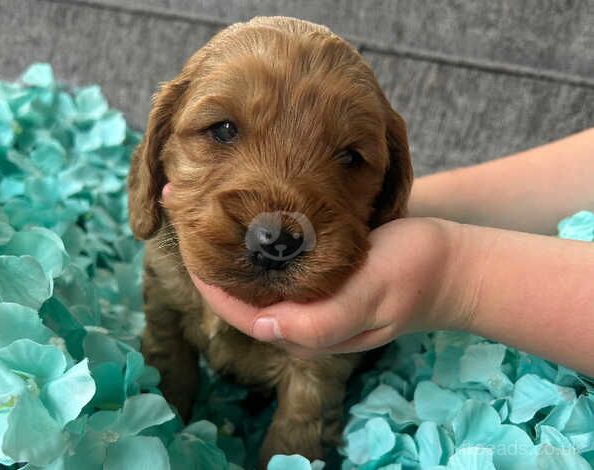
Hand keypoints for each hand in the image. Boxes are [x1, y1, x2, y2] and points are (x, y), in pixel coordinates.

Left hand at [191, 217, 467, 357]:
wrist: (452, 262)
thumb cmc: (414, 273)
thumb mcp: (374, 294)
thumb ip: (322, 321)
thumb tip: (265, 327)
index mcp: (304, 330)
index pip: (237, 309)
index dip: (204, 273)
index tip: (183, 228)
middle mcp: (299, 317)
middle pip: (238, 291)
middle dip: (207, 250)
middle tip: (185, 198)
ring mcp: (308, 295)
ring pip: (253, 273)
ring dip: (225, 238)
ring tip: (203, 196)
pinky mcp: (319, 274)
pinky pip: (274, 261)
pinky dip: (252, 235)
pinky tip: (243, 207)